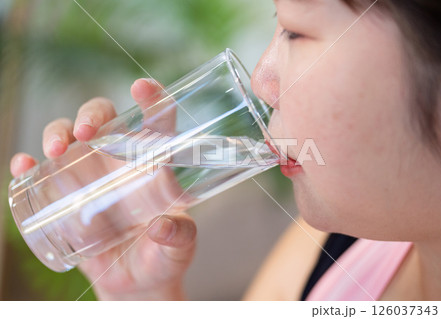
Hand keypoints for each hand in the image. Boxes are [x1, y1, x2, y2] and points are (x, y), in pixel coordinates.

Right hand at [10, 79, 196, 299]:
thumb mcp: (179, 249)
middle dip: (91, 115)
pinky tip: (24, 167)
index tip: (142, 88)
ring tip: (56, 150)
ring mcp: (90, 176)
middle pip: (104, 120)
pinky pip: (42, 174)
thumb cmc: (163, 257)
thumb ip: (179, 237)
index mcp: (154, 166)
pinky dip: (29, 166)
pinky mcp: (66, 197)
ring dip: (57, 133)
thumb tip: (163, 226)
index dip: (151, 99)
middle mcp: (120, 162)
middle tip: (85, 132)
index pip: (156, 123)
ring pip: (69, 137)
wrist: (136, 283)